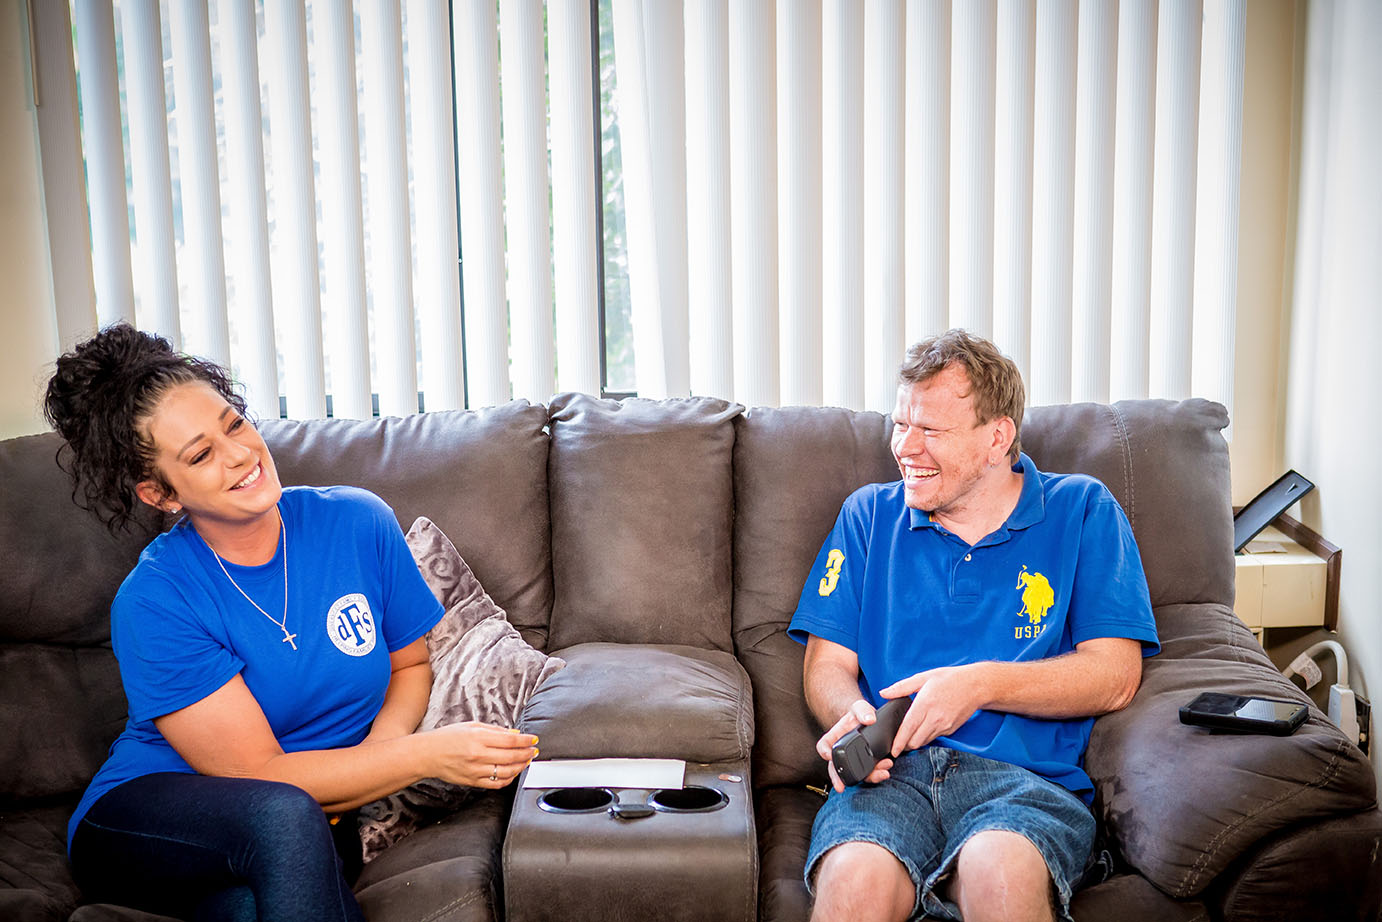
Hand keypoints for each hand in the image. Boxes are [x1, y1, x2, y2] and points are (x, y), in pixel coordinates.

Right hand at [421, 722, 538, 788]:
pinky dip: (508, 779)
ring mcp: (475, 770)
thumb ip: (495, 730)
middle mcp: (478, 755)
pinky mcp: (473, 781)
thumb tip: (515, 734)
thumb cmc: (448, 737)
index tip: (533, 740)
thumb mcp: (472, 726)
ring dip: (521, 767)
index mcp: (478, 738)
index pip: (510, 740)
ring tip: (526, 761)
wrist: (428, 754)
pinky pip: (496, 784)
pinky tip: (513, 773)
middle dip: (526, 754)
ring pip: (506, 772)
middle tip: (534, 751)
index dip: (525, 741)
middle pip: (511, 756)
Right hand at [814, 699, 894, 792]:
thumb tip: (870, 719)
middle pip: (835, 768)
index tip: (828, 756)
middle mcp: (842, 752)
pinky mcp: (868, 765)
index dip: (824, 752)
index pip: (824, 746)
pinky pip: (869, 774)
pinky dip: (877, 775)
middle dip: (838, 778)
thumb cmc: (861, 714)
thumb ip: (862, 710)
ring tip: (880, 774)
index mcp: (834, 738)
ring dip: (866, 777)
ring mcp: (855, 761)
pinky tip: (885, 772)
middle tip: (841, 786)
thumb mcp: (860, 707)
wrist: (871, 722)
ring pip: (856, 774)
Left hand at [881, 665, 983, 754]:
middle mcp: (935, 718)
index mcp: (925, 704)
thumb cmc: (950, 679)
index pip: (908, 729)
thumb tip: (884, 693)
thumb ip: (902, 687)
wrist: (976, 686)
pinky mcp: (950, 730)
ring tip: (909, 736)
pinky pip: (934, 738)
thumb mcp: (923, 677)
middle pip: (915, 741)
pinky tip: (924, 728)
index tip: (892, 750)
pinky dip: (926, 737)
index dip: (898, 742)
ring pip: (924, 742)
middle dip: (905, 744)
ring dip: (915, 741)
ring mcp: (944, 726)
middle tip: (898, 741)